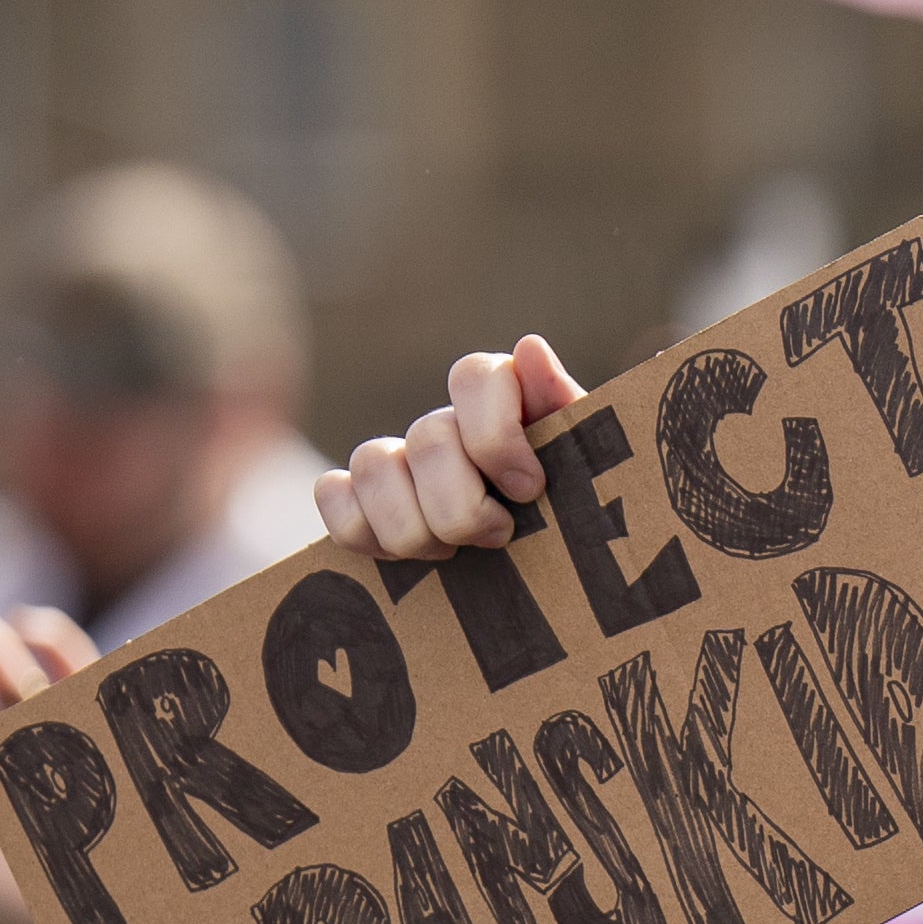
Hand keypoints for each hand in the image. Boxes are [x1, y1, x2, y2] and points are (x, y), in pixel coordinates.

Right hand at [323, 335, 583, 559]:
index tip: (529, 488)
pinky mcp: (363, 499)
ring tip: (452, 555)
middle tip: (501, 536)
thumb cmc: (578, 515)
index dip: (496, 435)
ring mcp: (400, 459)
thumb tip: (529, 348)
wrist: (561, 575)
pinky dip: (361, 531)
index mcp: (503, 402)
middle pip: (428, 440)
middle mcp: (446, 424)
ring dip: (413, 528)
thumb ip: (567, 411)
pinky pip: (332, 495)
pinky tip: (404, 557)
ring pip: (372, 466)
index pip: (474, 376)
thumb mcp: (591, 471)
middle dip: (463, 506)